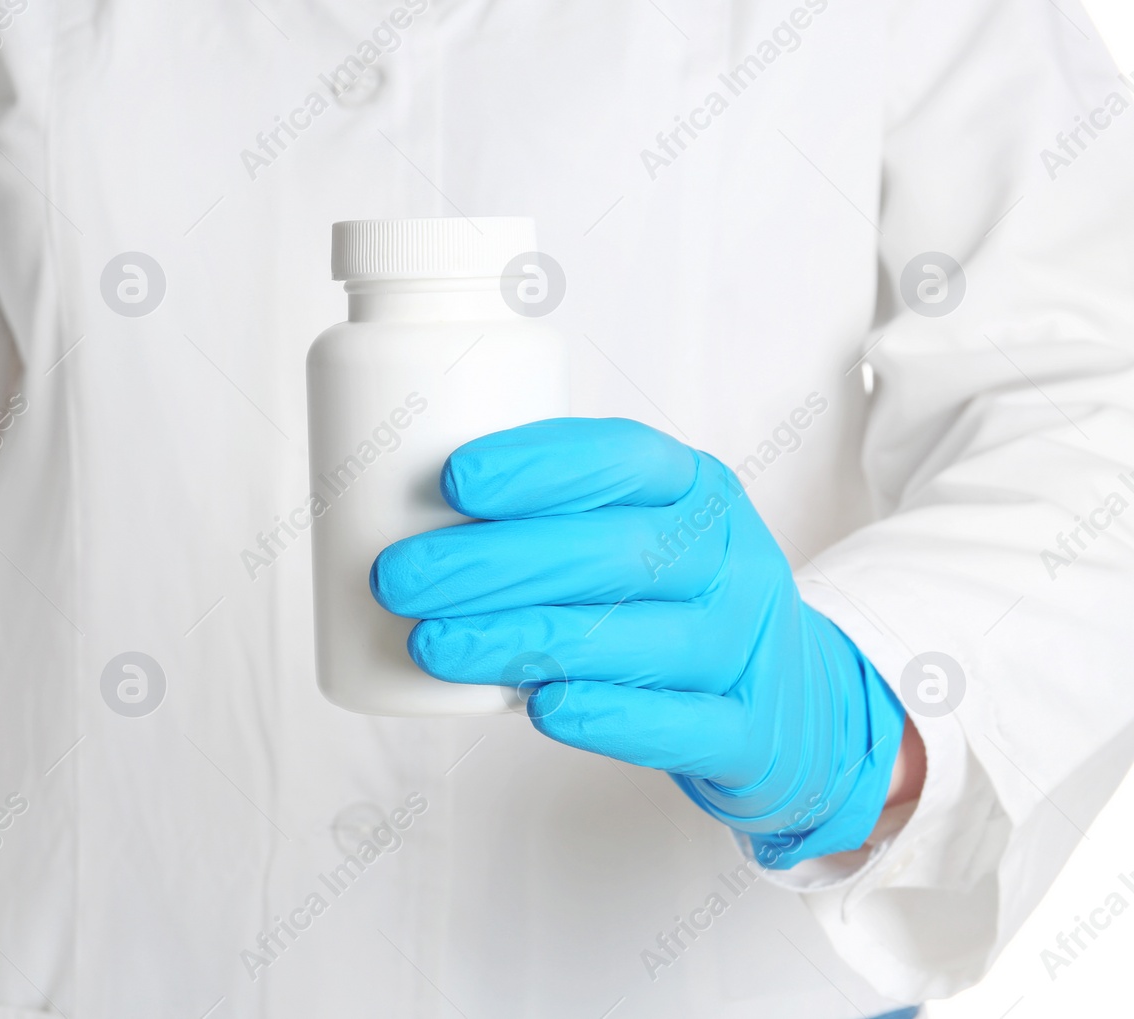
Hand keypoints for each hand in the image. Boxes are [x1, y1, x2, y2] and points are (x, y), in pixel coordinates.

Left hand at [369, 418, 906, 867]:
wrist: (798, 702)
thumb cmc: (676, 600)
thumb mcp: (646, 532)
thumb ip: (559, 516)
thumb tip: (393, 510)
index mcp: (698, 489)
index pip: (625, 460)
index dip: (540, 466)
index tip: (453, 479)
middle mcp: (728, 559)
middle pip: (612, 552)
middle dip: (493, 563)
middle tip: (399, 576)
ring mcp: (743, 647)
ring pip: (628, 640)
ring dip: (519, 640)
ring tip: (430, 644)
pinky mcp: (746, 732)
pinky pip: (675, 724)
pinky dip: (605, 716)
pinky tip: (539, 708)